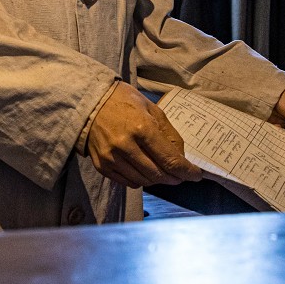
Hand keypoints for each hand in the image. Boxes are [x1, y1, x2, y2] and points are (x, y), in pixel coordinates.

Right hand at [87, 83, 202, 188]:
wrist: (89, 101)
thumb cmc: (123, 101)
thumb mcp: (152, 109)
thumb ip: (169, 134)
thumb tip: (181, 157)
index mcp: (142, 128)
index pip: (170, 160)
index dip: (186, 171)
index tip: (196, 175)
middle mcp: (126, 146)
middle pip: (158, 174)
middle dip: (174, 178)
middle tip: (181, 175)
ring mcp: (111, 157)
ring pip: (144, 181)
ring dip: (158, 180)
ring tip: (163, 173)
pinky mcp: (102, 165)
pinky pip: (128, 182)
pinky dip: (141, 180)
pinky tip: (144, 171)